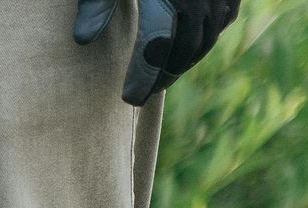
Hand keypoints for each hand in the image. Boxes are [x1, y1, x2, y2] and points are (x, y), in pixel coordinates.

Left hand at [75, 0, 240, 105]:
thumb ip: (97, 3)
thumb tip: (83, 39)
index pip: (157, 45)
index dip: (144, 75)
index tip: (130, 98)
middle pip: (187, 47)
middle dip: (166, 74)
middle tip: (145, 93)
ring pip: (209, 36)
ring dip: (188, 60)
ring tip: (165, 76)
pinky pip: (225, 17)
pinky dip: (210, 36)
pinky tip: (192, 49)